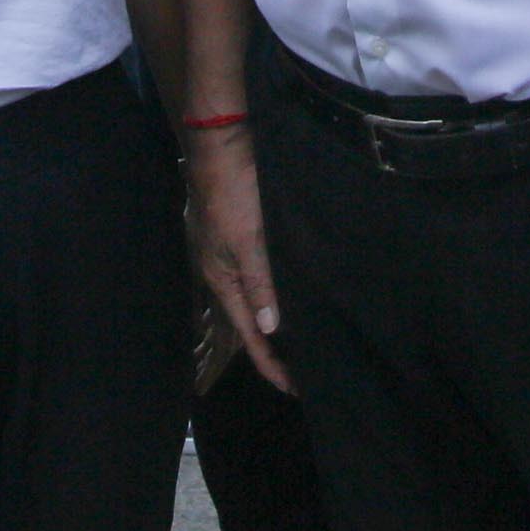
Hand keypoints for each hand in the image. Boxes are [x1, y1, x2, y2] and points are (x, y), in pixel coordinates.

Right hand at [184, 126, 292, 393]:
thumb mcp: (248, 240)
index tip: (296, 389)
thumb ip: (260, 284)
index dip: (271, 364)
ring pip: (260, 299)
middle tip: (306, 370)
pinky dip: (280, 292)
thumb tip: (271, 330)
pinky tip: (297, 291)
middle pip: (252, 322)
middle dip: (276, 349)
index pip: (249, 335)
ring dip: (280, 322)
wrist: (222, 141)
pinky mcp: (245, 233)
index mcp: (222, 279)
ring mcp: (233, 252)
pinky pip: (265, 275)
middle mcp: (226, 271)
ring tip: (306, 339)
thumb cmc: (234, 191)